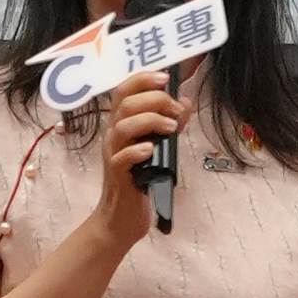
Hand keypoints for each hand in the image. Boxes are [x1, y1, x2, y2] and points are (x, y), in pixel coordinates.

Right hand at [91, 78, 179, 248]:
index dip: (142, 79)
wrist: (120, 220)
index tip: (165, 78)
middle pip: (125, 104)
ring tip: (172, 128)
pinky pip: (121, 158)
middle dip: (155, 99)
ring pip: (123, 126)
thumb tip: (184, 103)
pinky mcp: (117, 176)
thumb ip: (168, 124)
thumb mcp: (157, 148)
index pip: (123, 91)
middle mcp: (113, 136)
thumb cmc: (138, 181)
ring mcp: (113, 155)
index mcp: (120, 125)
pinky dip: (137, 150)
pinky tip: (152, 149)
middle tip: (176, 110)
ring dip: (151, 121)